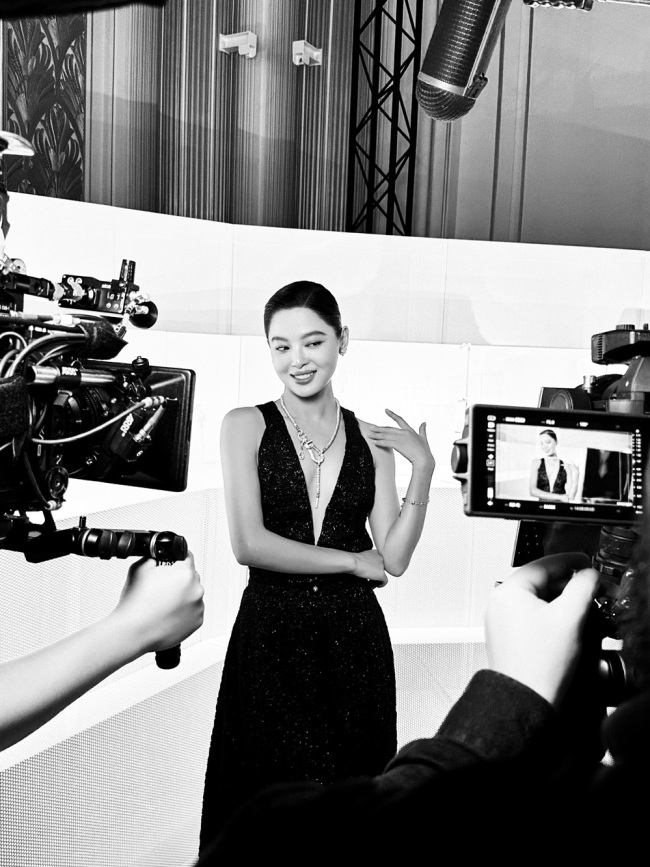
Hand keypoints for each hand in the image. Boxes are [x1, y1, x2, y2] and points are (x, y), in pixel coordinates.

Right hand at [114, 551, 204, 653]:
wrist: (133, 632)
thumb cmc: (136, 605)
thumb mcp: (140, 568)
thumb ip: (154, 557)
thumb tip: (159, 556)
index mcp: (185, 574)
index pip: (187, 557)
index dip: (177, 559)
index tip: (172, 563)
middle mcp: (196, 590)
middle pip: (191, 577)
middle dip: (179, 579)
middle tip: (162, 587)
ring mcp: (198, 607)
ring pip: (192, 595)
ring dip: (183, 596)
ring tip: (163, 604)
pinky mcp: (197, 622)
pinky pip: (193, 611)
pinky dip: (184, 611)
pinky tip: (168, 614)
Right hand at [351, 549, 388, 586]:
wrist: (353, 562)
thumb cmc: (354, 560)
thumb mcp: (362, 557)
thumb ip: (367, 560)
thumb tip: (366, 566)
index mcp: (376, 553)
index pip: (379, 561)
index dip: (375, 567)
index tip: (370, 571)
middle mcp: (381, 558)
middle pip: (382, 567)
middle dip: (376, 573)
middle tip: (370, 577)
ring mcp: (382, 566)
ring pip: (382, 574)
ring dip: (377, 579)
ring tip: (372, 582)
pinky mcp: (381, 574)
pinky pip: (385, 581)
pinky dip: (381, 584)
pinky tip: (377, 586)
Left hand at [367, 410, 434, 473]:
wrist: (424, 459)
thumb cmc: (424, 451)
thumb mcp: (424, 438)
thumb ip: (422, 430)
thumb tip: (424, 423)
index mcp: (409, 430)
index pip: (400, 420)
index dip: (392, 415)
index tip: (386, 410)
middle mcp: (404, 432)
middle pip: (389, 429)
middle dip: (379, 429)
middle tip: (371, 428)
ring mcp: (400, 438)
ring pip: (386, 435)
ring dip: (376, 435)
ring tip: (369, 435)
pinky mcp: (398, 445)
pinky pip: (386, 443)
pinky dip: (380, 442)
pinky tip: (374, 442)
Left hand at [486, 553, 598, 706]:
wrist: (526, 699)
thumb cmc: (539, 665)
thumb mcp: (569, 617)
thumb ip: (582, 588)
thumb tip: (587, 575)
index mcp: (507, 592)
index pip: (543, 564)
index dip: (570, 562)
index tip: (585, 562)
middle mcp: (499, 603)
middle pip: (539, 581)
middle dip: (566, 584)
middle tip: (588, 587)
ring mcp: (501, 620)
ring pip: (536, 599)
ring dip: (559, 600)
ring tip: (579, 607)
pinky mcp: (508, 636)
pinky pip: (531, 615)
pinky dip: (550, 614)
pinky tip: (565, 624)